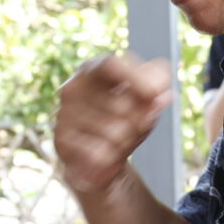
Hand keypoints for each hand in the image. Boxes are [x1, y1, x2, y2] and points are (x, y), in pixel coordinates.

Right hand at [54, 54, 175, 197]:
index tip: (154, 94)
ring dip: (126, 142)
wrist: (99, 159)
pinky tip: (105, 156)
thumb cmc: (125, 120)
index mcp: (92, 69)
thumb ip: (158, 87)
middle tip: (137, 126)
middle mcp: (72, 87)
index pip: (109, 64)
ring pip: (112, 132)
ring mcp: (64, 114)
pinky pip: (98, 152)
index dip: (135, 78)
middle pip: (120, 104)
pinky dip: (109, 158)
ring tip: (119, 142)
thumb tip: (162, 93)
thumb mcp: (147, 99)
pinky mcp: (61, 141)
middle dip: (139, 121)